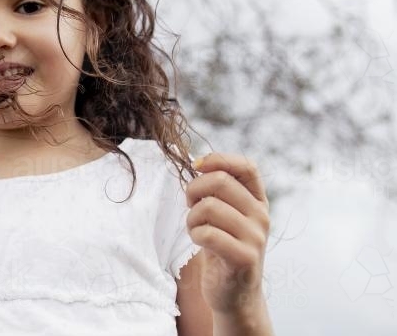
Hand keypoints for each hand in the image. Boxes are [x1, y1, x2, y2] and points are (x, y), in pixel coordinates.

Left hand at [185, 152, 271, 317]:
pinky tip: (199, 241)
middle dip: (194, 190)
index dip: (218, 159)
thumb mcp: (224, 214)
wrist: (234, 292)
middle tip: (191, 206)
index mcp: (257, 201)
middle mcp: (261, 216)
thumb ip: (218, 190)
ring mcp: (256, 237)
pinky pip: (207, 233)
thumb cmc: (222, 246)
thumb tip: (198, 162)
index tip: (196, 166)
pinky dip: (194, 234)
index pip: (246, 166)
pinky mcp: (245, 257)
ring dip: (191, 217)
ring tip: (196, 228)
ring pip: (209, 207)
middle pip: (220, 181)